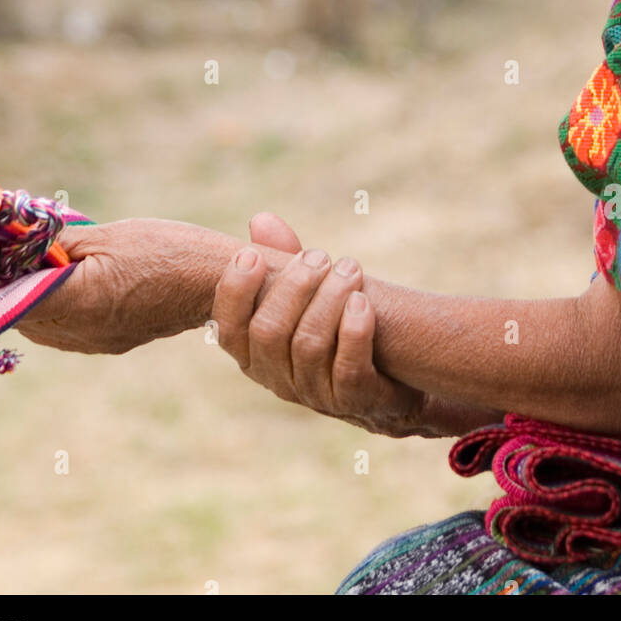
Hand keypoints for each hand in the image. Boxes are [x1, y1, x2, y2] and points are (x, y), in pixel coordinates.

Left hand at [17, 217, 232, 353]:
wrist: (218, 282)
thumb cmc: (168, 250)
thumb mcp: (109, 235)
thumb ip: (58, 244)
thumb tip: (16, 247)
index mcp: (80, 302)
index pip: (13, 299)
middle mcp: (83, 333)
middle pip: (21, 317)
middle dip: (9, 289)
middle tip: (9, 256)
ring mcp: (96, 344)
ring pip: (39, 328)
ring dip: (29, 301)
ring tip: (36, 267)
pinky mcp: (109, 344)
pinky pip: (63, 333)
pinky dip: (52, 310)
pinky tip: (62, 284)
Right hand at [212, 212, 429, 436]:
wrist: (393, 376)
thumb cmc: (336, 326)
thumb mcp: (308, 293)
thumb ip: (283, 260)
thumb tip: (260, 219)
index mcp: (254, 353)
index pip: (227, 329)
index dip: (234, 291)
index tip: (252, 254)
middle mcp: (277, 377)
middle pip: (268, 332)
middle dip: (293, 287)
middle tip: (319, 255)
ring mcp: (315, 393)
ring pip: (309, 346)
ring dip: (329, 299)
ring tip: (350, 268)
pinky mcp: (355, 400)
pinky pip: (347, 368)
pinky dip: (354, 330)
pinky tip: (363, 302)